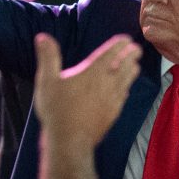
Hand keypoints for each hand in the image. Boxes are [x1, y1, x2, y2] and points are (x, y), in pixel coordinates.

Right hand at [30, 32, 141, 149]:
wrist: (70, 141)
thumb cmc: (57, 110)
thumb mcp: (46, 81)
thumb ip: (48, 57)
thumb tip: (43, 36)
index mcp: (92, 72)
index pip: (111, 53)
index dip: (120, 44)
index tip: (126, 39)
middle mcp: (107, 83)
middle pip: (126, 65)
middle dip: (132, 55)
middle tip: (136, 49)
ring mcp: (112, 99)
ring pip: (128, 80)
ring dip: (132, 70)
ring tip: (135, 65)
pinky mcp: (114, 113)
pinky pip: (124, 96)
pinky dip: (126, 88)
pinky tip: (125, 89)